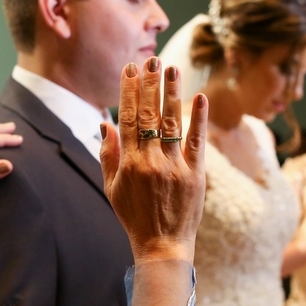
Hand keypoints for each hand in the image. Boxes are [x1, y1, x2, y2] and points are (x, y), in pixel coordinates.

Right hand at [100, 58, 206, 264]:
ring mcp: (175, 167)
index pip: (127, 118)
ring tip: (172, 68)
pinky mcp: (196, 175)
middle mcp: (151, 161)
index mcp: (129, 163)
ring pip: (172, 123)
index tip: (129, 69)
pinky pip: (197, 142)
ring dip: (171, 93)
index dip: (127, 91)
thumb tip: (105, 122)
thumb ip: (108, 154)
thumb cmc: (134, 217)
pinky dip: (199, 119)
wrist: (162, 245)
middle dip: (149, 85)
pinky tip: (200, 97)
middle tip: (151, 60)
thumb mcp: (112, 188)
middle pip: (148, 115)